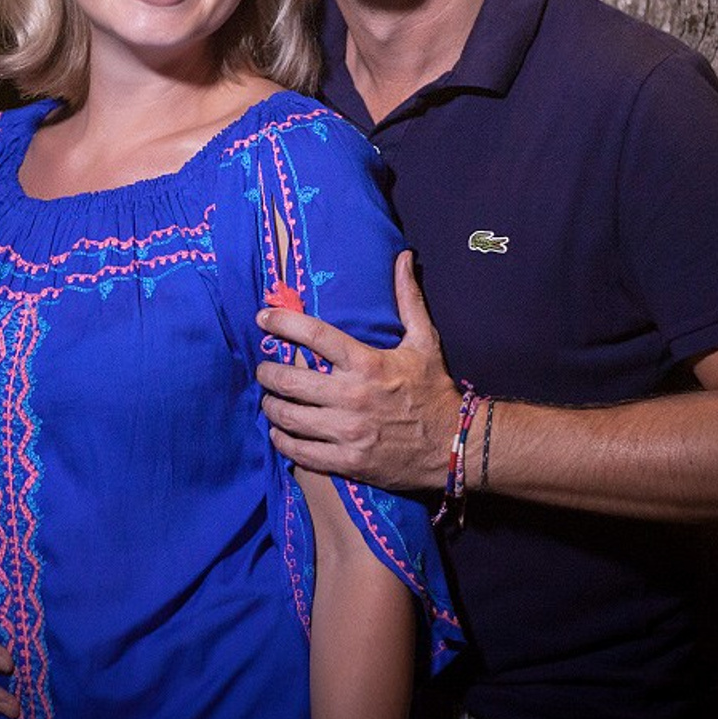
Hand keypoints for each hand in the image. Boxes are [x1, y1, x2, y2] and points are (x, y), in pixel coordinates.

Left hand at [255, 250, 461, 490]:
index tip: (262, 317)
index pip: (314, 335)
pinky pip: (300, 452)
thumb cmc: (434, 390)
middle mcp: (353, 397)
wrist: (455, 447)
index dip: (282, 322)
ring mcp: (348, 432)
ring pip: (288, 417)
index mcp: (367, 363)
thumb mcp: (424, 342)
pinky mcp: (348, 461)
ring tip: (269, 399)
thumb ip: (408, 299)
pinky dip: (283, 440)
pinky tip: (280, 432)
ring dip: (271, 406)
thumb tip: (403, 257)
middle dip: (267, 373)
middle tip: (263, 369)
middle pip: (289, 380)